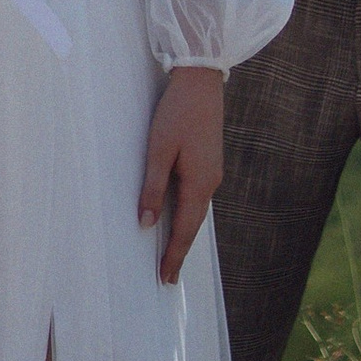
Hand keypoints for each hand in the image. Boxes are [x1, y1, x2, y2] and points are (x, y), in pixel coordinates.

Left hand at [138, 65, 223, 285]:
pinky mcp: (209, 161)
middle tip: (168, 276)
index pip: (185, 230)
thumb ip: (153, 187)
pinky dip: (187, 213)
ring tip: (171, 252)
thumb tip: (147, 224)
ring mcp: (212, 171)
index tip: (166, 278)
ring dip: (184, 232)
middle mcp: (211, 182)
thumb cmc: (177, 113)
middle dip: (180, 249)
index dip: (174, 254)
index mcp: (200, 183)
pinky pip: (197, 196)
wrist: (201, 81)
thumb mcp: (159, 150)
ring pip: (196, 210)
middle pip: (194, 224)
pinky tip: (178, 216)